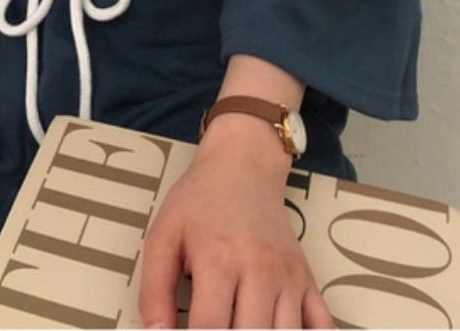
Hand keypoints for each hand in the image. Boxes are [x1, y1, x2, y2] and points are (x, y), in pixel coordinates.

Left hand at [138, 117, 335, 328]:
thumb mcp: (163, 236)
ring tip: (241, 327)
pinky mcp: (308, 281)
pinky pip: (323, 327)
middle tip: (215, 328)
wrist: (244, 164)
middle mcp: (261, 271)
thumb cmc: (199, 201)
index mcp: (219, 260)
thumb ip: (154, 290)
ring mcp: (289, 278)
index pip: (210, 328)